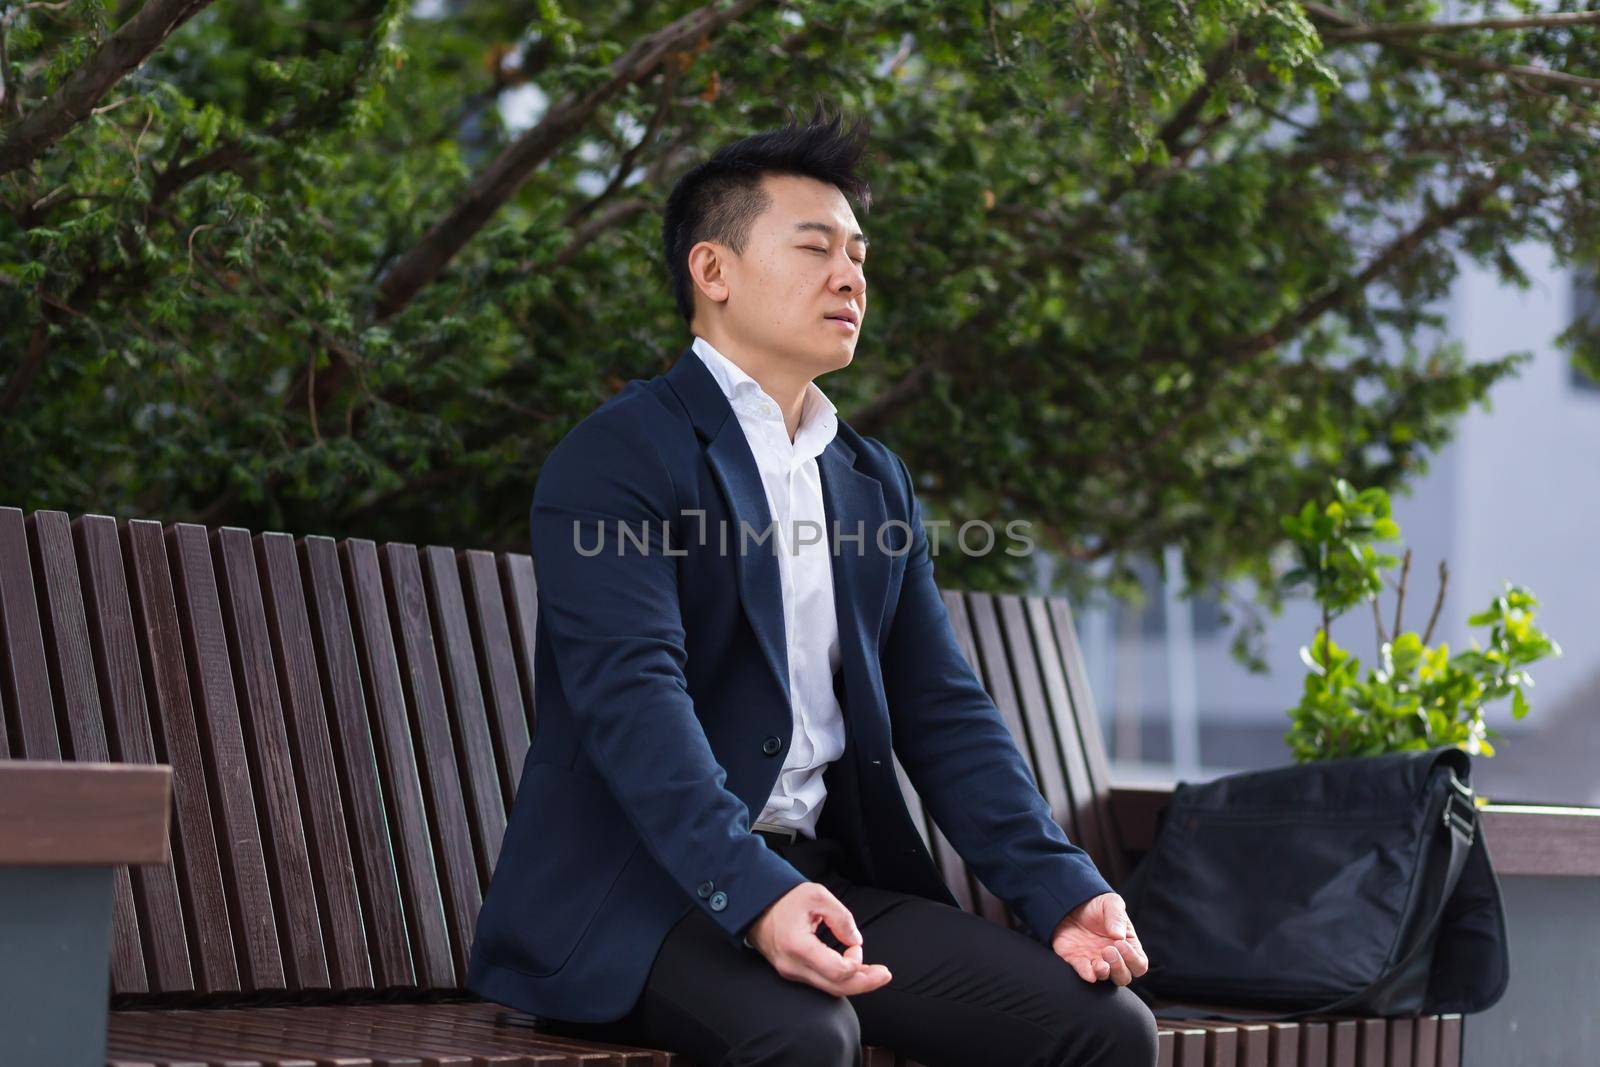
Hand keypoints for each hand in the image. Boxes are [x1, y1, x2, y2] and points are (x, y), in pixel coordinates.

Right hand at [745, 882, 892, 995]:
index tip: (856, 945)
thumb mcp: (818, 896)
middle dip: (865, 982)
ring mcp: (791, 972)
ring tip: (875, 974)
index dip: (855, 962)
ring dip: (855, 982)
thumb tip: (856, 942)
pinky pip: (821, 983)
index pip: (837, 971)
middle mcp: (793, 966)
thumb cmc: (786, 899)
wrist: (756, 907)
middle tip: (885, 974)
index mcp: (798, 946)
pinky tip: (855, 971)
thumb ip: (842, 918)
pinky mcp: (793, 973)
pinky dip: (841, 979)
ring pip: (830, 989)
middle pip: (836, 987)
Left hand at [1050, 892, 1148, 985]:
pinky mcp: (1077, 960)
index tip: (1120, 943)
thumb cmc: (1098, 905)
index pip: (1139, 964)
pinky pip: (1083, 972)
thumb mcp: (1111, 903)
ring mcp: (1096, 961)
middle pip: (1124, 977)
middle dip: (1119, 967)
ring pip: (1106, 978)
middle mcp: (1114, 958)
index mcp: (1128, 946)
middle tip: (1108, 950)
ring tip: (1100, 964)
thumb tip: (1119, 936)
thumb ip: (1117, 917)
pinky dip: (1086, 974)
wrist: (1072, 902)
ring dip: (1104, 974)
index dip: (1133, 959)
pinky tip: (1088, 972)